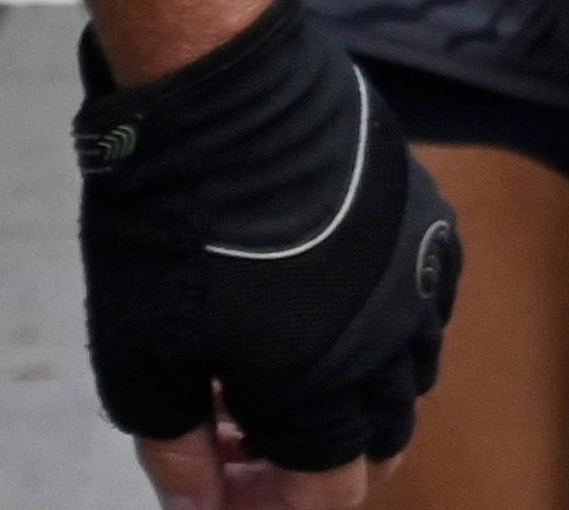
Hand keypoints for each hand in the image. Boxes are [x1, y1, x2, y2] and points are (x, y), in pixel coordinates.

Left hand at [77, 0, 451, 491]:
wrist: (225, 100)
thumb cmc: (172, 234)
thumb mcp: (142, 364)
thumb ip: (178, 451)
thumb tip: (201, 505)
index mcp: (323, 388)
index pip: (330, 491)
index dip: (276, 507)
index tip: (226, 492)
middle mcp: (391, 339)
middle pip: (385, 437)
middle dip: (321, 463)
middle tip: (249, 448)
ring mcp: (418, 272)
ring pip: (413, 370)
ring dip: (356, 396)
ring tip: (282, 379)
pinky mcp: (424, 216)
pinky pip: (426, 300)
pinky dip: (386, 328)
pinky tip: (328, 309)